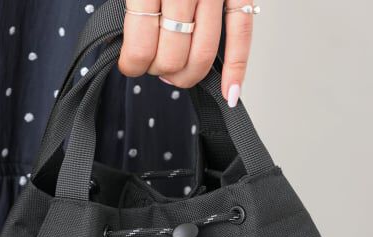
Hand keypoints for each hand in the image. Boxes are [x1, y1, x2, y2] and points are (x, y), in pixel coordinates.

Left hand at [118, 0, 254, 106]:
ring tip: (177, 71)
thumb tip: (133, 50)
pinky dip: (237, 68)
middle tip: (155, 65)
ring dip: (188, 75)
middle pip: (172, 56)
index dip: (134, 65)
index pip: (141, 45)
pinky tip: (230, 93)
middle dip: (161, 71)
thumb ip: (136, 8)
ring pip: (203, 54)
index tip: (130, 65)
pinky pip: (241, 35)